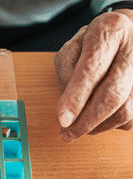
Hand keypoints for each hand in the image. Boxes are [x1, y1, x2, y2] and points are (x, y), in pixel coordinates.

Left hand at [54, 9, 132, 142]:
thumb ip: (67, 73)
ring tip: (82, 125)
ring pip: (125, 111)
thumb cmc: (97, 43)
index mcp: (111, 32)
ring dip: (98, 126)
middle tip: (67, 135)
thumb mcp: (73, 48)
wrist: (130, 33)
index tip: (62, 120)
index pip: (92, 70)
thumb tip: (68, 108)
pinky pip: (132, 118)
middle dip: (86, 121)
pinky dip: (112, 124)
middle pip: (113, 95)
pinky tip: (101, 118)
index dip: (76, 98)